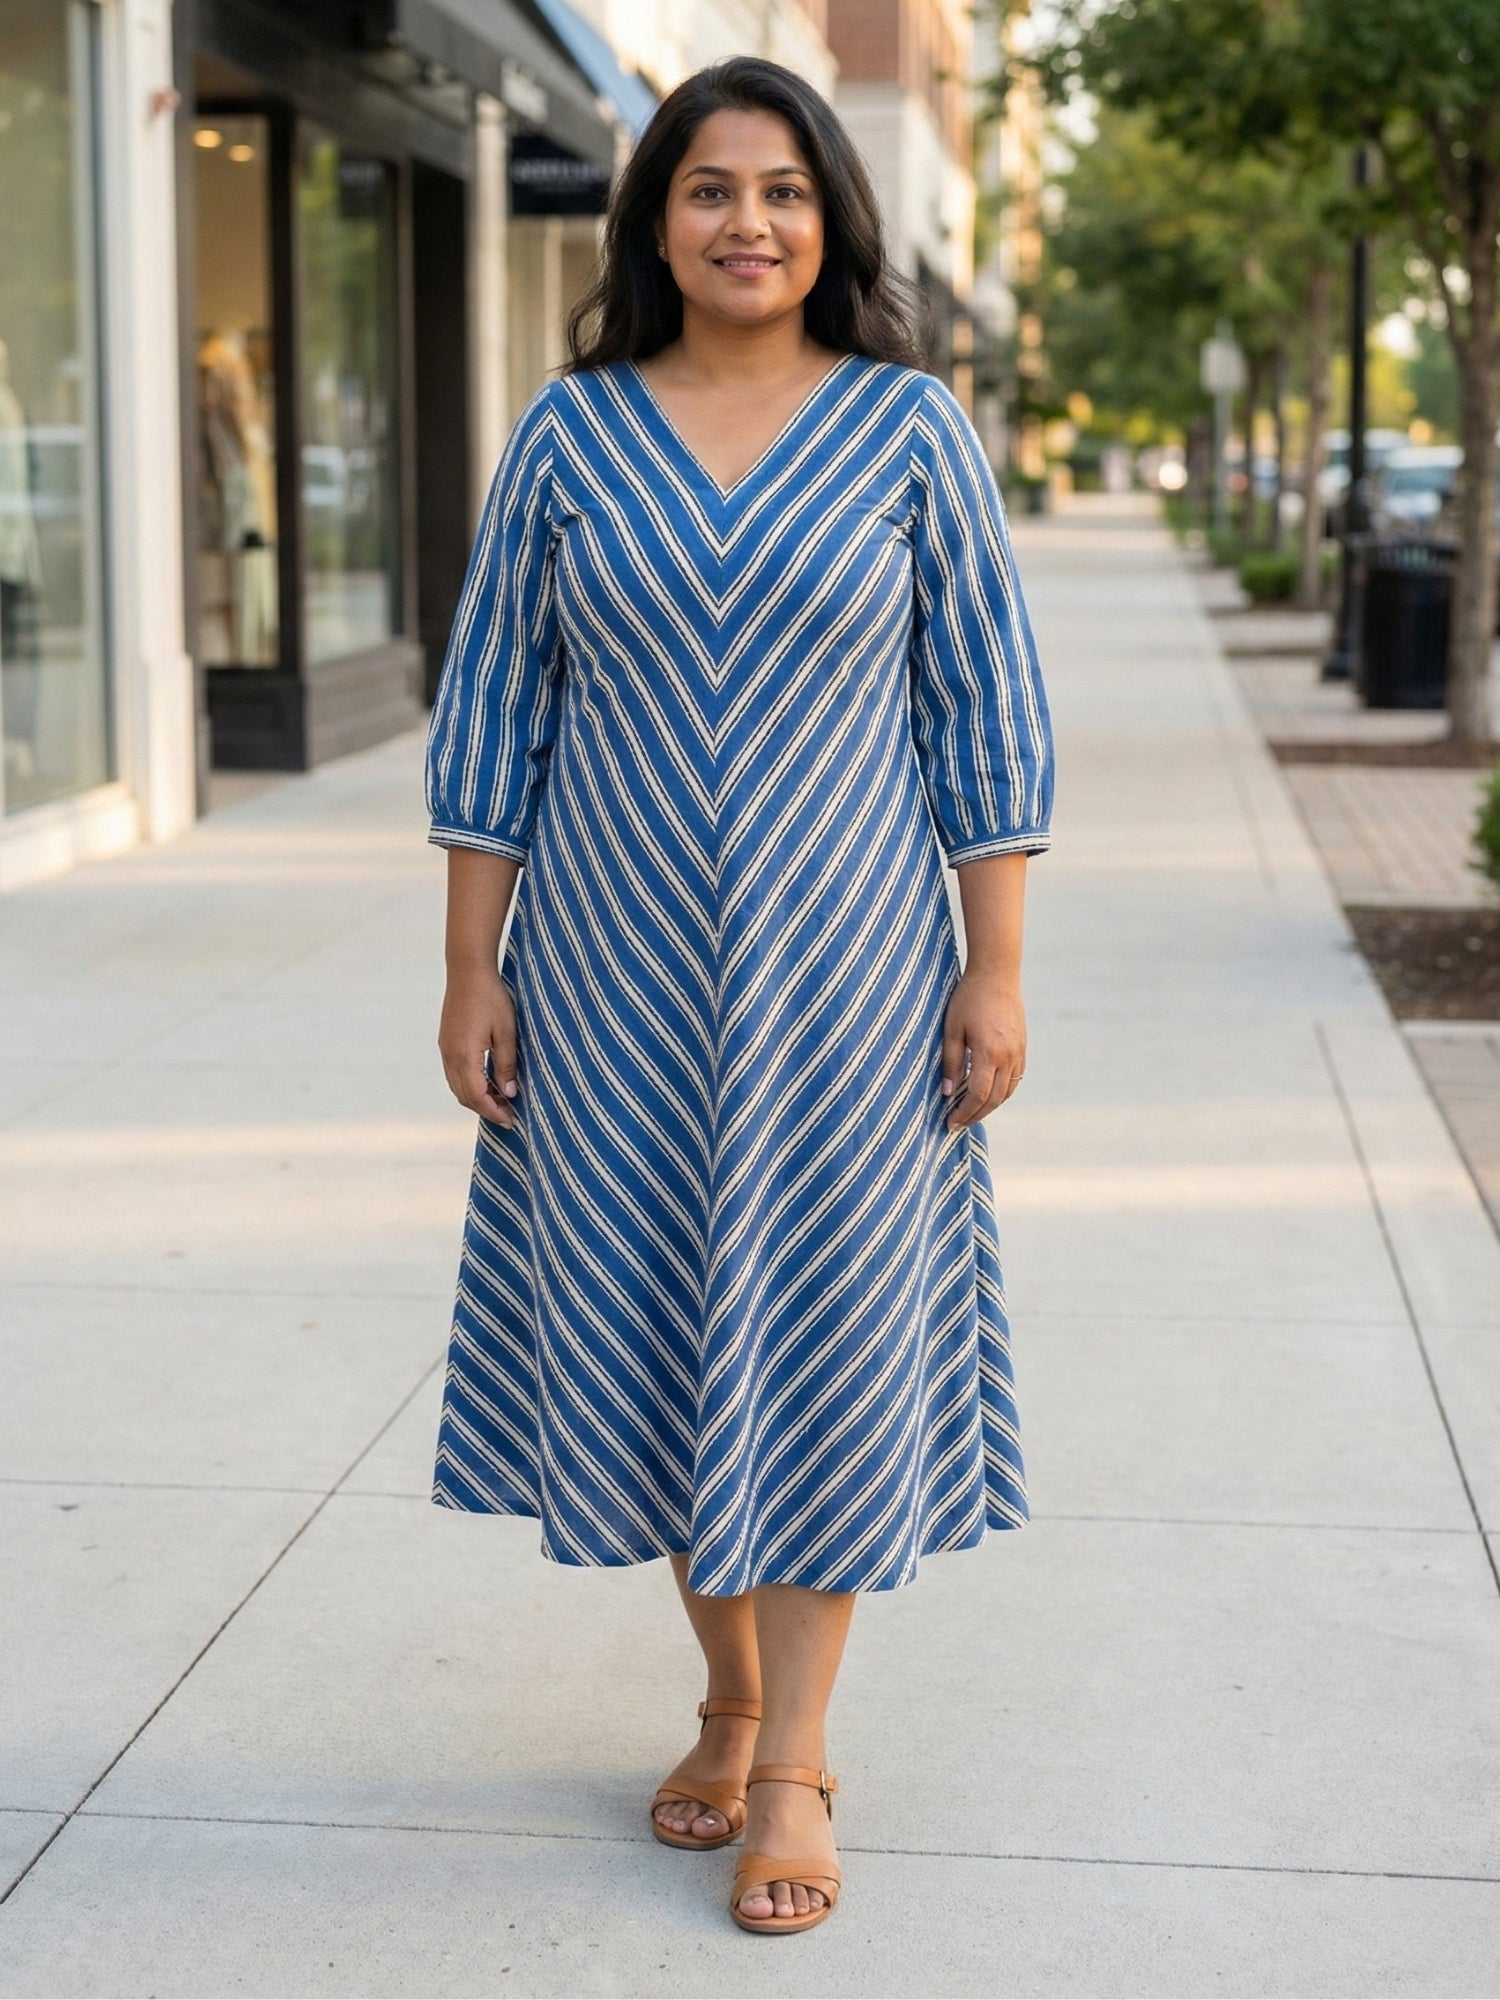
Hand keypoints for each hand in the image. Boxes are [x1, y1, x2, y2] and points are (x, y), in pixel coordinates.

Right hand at [439, 967, 521, 1127]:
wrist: (468, 971)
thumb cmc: (491, 997)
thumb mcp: (506, 1032)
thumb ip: (506, 1064)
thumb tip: (510, 1092)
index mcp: (465, 1054)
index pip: (477, 1096)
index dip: (494, 1111)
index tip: (511, 1120)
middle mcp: (450, 1055)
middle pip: (464, 1096)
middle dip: (486, 1110)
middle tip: (509, 1115)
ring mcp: (445, 1049)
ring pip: (457, 1087)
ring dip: (477, 1099)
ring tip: (500, 1102)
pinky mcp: (446, 1043)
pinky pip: (454, 1074)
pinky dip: (469, 1086)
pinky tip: (487, 1083)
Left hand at [940, 972, 1025, 1130]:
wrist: (997, 974)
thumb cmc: (968, 998)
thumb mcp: (952, 1030)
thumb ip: (950, 1062)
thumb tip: (947, 1093)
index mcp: (989, 1053)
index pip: (977, 1096)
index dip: (963, 1113)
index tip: (949, 1123)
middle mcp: (1008, 1056)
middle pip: (994, 1099)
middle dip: (975, 1116)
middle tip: (957, 1125)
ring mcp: (1019, 1052)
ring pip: (1007, 1092)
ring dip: (989, 1106)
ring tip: (970, 1112)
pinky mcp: (1023, 1046)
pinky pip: (1015, 1079)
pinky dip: (1001, 1091)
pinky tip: (987, 1093)